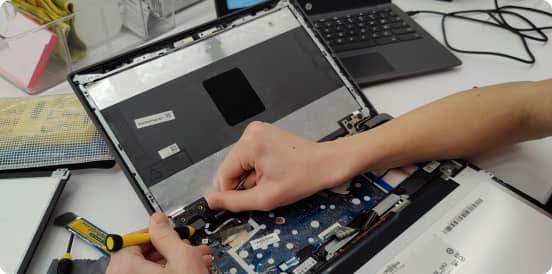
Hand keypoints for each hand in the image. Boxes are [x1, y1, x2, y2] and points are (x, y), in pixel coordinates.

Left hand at [106, 213, 210, 273]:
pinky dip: (167, 272)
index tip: (169, 231)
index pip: (132, 238)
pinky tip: (187, 270)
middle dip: (168, 248)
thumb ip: (168, 234)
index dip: (156, 232)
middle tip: (186, 247)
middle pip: (140, 254)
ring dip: (172, 261)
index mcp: (123, 267)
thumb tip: (158, 219)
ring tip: (194, 259)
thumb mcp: (183, 258)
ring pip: (147, 268)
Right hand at [206, 121, 351, 211]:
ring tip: (272, 178)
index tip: (243, 200)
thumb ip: (235, 201)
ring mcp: (257, 132)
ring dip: (252, 177)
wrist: (326, 164)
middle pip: (231, 168)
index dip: (232, 192)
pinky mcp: (264, 135)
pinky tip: (273, 170)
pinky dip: (258, 168)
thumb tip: (213, 201)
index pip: (223, 175)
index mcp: (250, 144)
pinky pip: (249, 157)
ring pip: (240, 164)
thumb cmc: (305, 175)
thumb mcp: (267, 197)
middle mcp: (251, 133)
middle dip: (245, 183)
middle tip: (266, 187)